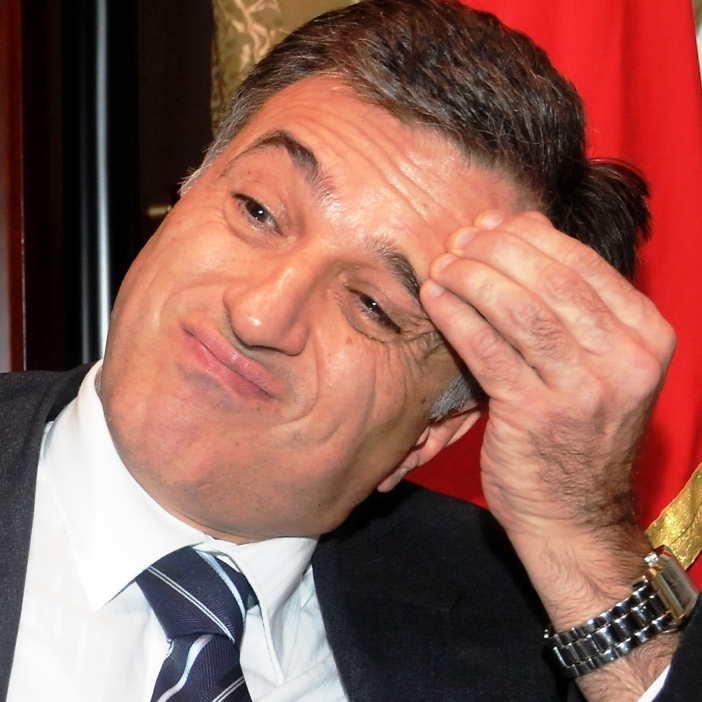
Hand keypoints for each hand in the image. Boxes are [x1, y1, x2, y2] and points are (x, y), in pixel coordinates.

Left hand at [420, 211, 676, 699]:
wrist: (573, 515)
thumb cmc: (576, 433)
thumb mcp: (597, 367)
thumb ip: (571, 310)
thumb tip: (522, 235)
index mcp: (646, 336)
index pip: (582, 265)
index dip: (528, 237)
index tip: (490, 224)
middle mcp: (625, 359)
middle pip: (549, 278)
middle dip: (495, 250)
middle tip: (458, 241)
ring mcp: (583, 388)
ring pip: (518, 307)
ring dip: (472, 277)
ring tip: (443, 265)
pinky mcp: (536, 412)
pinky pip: (487, 347)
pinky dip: (456, 315)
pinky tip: (434, 298)